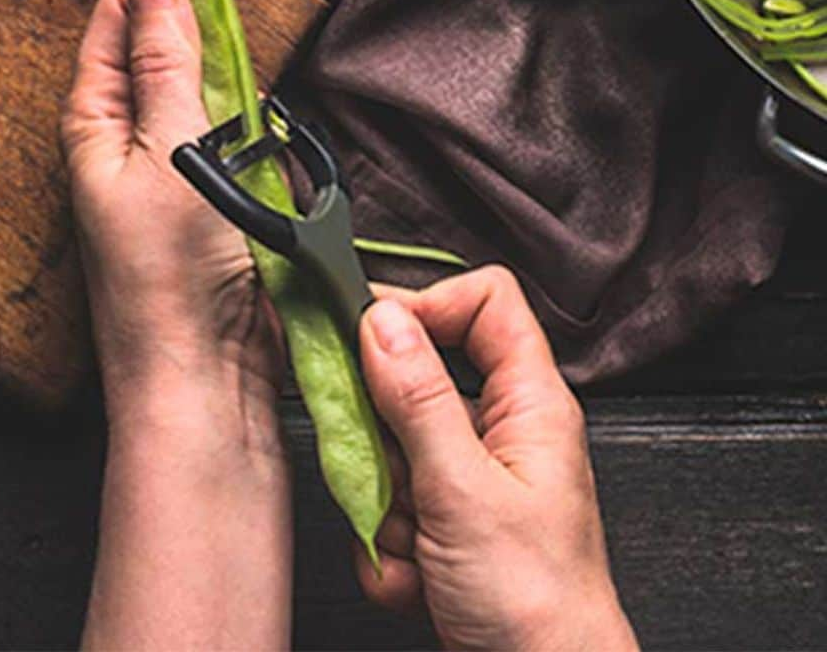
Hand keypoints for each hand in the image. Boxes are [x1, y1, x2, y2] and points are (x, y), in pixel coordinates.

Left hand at [67, 0, 291, 651]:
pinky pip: (230, 146)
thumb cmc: (172, 271)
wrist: (206, 375)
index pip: (109, 37)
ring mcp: (170, 179)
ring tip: (240, 58)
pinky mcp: (213, 206)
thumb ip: (166, 65)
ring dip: (221, 82)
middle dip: (184, 32)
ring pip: (197, 103)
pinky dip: (248, 129)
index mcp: (93, 129)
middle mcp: (125, 150)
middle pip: (153, 64)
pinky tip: (263, 123)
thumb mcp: (167, 152)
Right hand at [355, 267, 636, 651]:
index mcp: (530, 402)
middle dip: (387, 435)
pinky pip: (389, 503)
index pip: (484, 301)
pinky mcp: (443, 519)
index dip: (429, 303)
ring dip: (389, 504)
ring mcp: (467, 476)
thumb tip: (382, 319)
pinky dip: (392, 546)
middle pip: (416, 376)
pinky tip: (422, 580)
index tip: (371, 332)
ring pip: (392, 447)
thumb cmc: (537, 605)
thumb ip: (419, 399)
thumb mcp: (465, 492)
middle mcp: (499, 428)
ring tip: (422, 547)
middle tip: (385, 468)